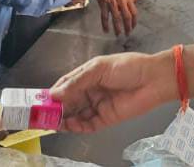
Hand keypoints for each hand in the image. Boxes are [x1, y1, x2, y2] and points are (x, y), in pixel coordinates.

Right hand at [51, 51, 176, 132]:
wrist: (153, 80)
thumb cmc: (127, 67)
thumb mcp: (99, 68)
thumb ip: (77, 82)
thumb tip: (55, 93)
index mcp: (88, 76)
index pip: (66, 85)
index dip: (54, 92)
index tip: (40, 99)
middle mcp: (91, 91)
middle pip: (69, 102)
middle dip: (56, 108)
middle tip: (42, 114)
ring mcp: (98, 106)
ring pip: (76, 115)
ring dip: (64, 119)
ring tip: (51, 122)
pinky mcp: (105, 119)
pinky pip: (87, 125)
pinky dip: (77, 126)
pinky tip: (68, 126)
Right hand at [93, 0, 137, 35]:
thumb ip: (125, 1)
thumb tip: (127, 11)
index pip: (134, 12)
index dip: (134, 22)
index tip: (133, 27)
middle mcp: (121, 1)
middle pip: (127, 17)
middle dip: (128, 27)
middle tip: (127, 34)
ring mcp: (112, 3)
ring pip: (117, 19)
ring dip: (118, 28)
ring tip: (118, 34)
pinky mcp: (104, 4)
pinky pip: (105, 17)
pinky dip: (105, 24)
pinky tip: (106, 30)